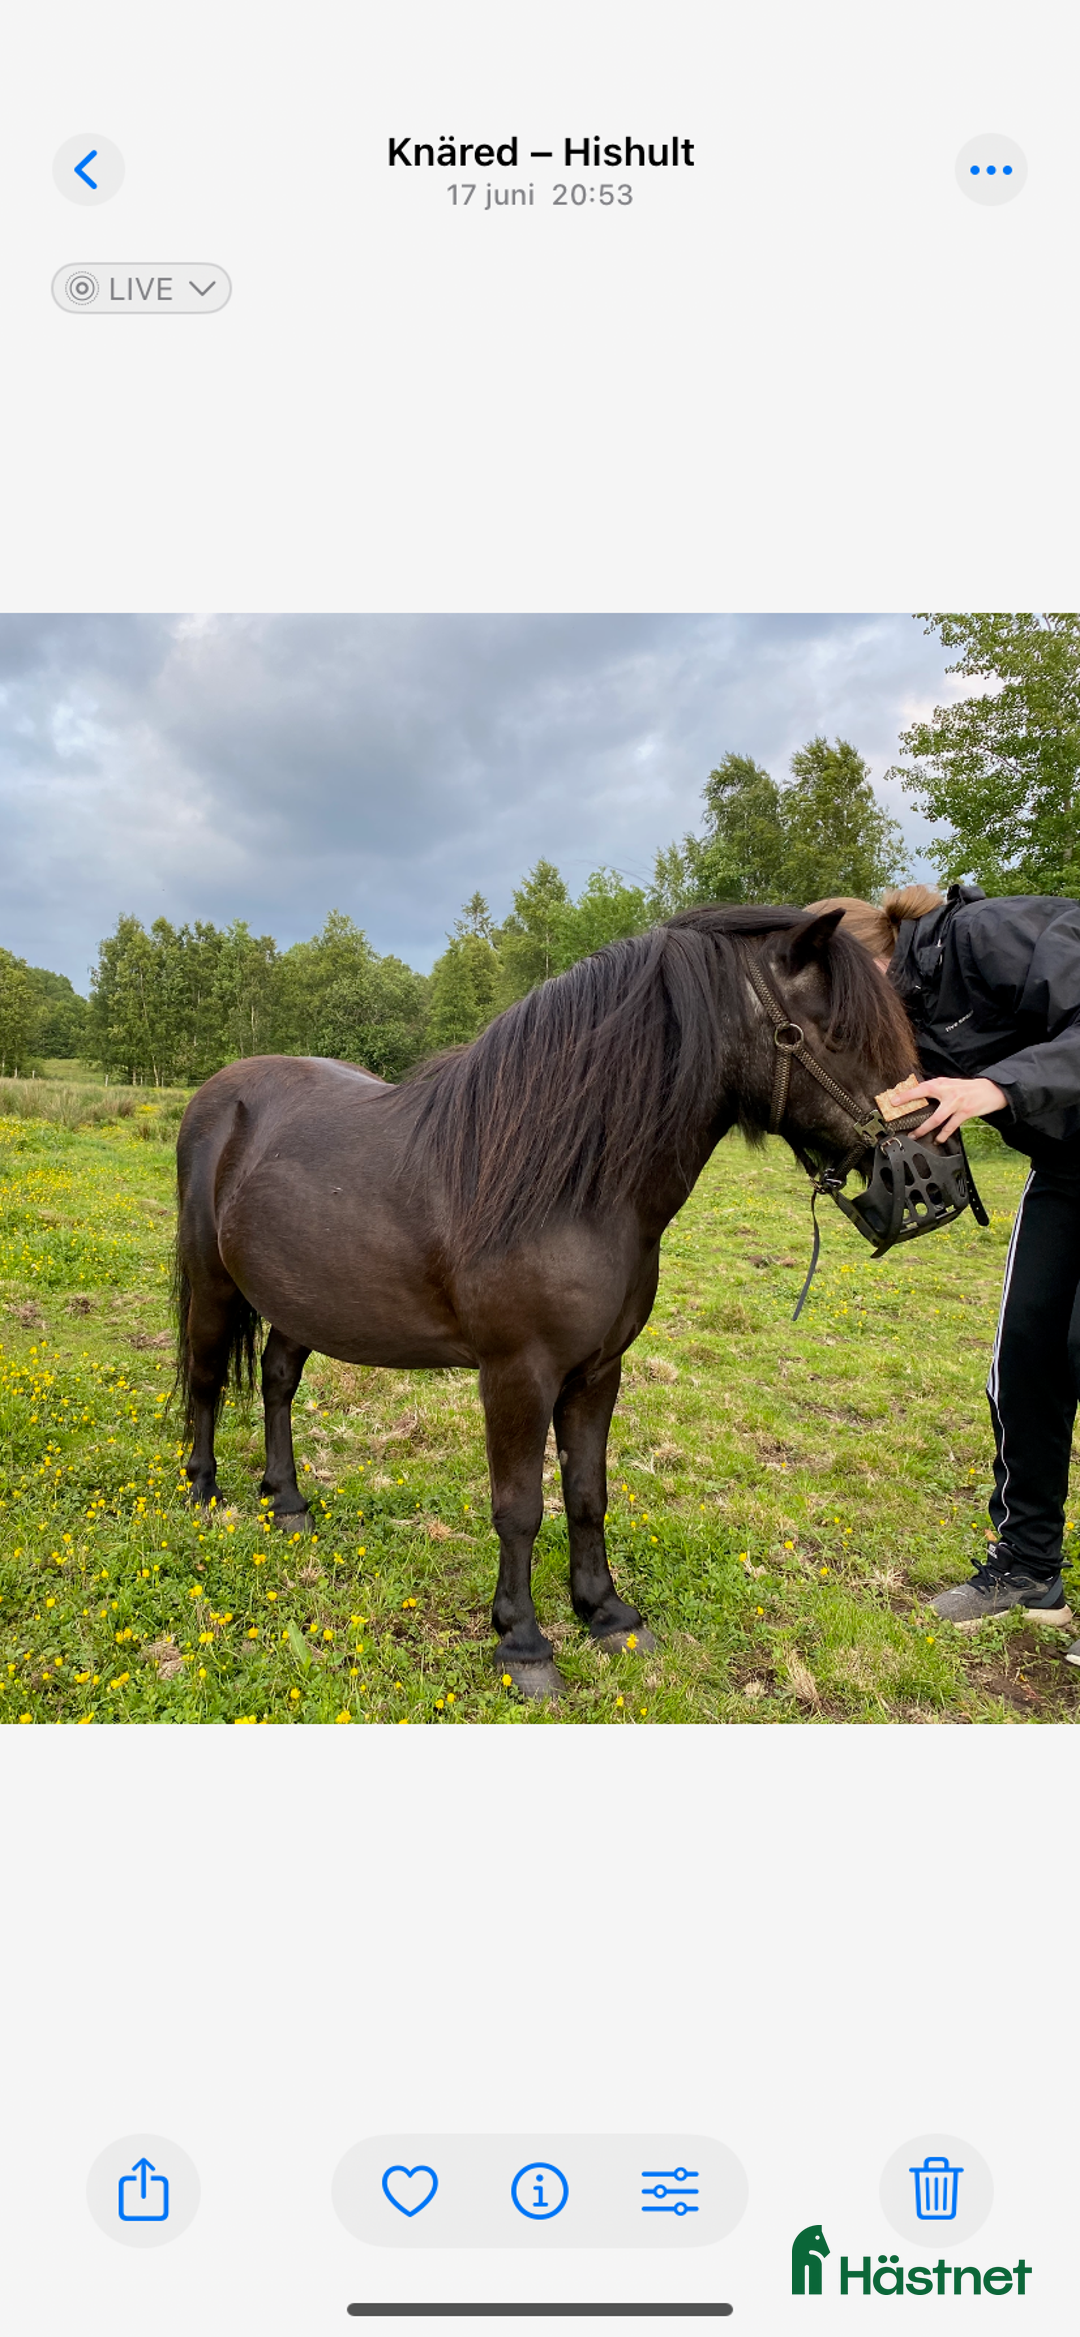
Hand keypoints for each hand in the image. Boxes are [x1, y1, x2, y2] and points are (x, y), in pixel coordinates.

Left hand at [882, 1075, 1006, 1142]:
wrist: (991, 1090)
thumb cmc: (967, 1088)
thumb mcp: (951, 1084)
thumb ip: (937, 1090)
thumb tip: (919, 1096)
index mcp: (942, 1083)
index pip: (920, 1088)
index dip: (906, 1095)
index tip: (893, 1101)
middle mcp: (948, 1092)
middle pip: (926, 1103)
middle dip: (911, 1110)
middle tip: (902, 1124)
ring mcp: (957, 1103)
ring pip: (937, 1119)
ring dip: (924, 1129)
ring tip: (915, 1136)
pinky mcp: (965, 1112)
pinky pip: (951, 1126)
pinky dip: (944, 1135)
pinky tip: (938, 1140)